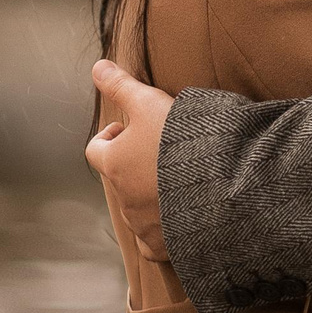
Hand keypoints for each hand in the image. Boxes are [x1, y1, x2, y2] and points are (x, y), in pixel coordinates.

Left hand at [86, 58, 175, 261]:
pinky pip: (153, 242)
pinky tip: (180, 217)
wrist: (216, 186)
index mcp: (113, 164)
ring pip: (136, 209)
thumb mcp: (149, 102)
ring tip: (179, 180)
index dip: (111, 136)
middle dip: (134, 165)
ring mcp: (141, 225)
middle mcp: (121, 197)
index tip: (132, 128)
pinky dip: (162, 231)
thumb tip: (97, 66)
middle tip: (162, 151)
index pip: (95, 149)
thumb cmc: (179, 141)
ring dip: (150, 195)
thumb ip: (121, 85)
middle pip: (118, 178)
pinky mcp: (163, 246)